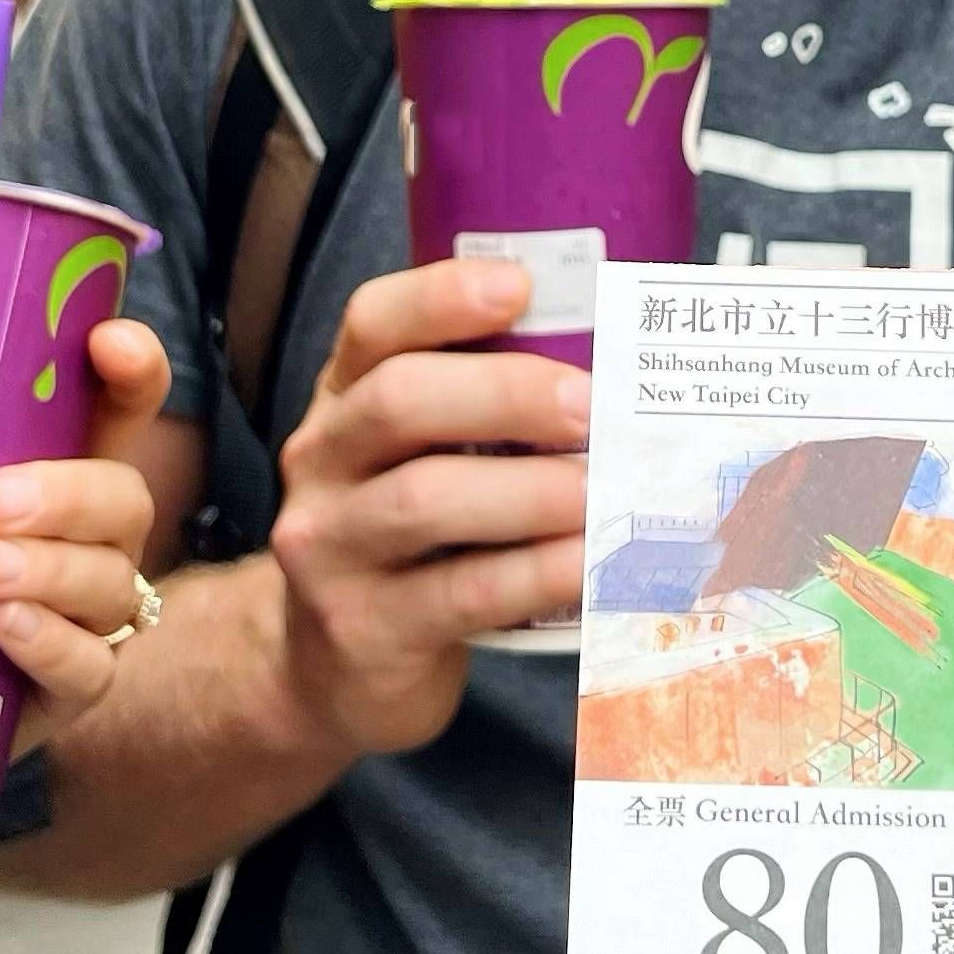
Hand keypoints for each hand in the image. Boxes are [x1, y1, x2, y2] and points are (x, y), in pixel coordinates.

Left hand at [0, 319, 171, 755]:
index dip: (131, 366)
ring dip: (51, 571)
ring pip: (112, 581)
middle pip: (122, 494)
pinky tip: (4, 630)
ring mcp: (84, 611)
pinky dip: (52, 647)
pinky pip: (92, 668)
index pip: (114, 401)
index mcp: (45, 460)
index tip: (110, 341)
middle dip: (67, 491)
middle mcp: (82, 533)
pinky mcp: (68, 686)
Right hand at [264, 257, 588, 758]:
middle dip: (506, 394)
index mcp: (344, 399)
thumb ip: (486, 410)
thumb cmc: (408, 539)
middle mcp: (324, 462)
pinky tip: (591, 561)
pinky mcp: (367, 628)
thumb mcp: (420, 458)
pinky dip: (538, 571)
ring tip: (606, 489)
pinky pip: (461, 592)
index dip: (442, 297)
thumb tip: (629, 370)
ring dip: (532, 489)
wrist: (328, 666)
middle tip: (592, 406)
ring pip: (425, 500)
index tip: (522, 287)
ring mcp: (334, 548)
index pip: (373, 324)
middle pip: (399, 401)